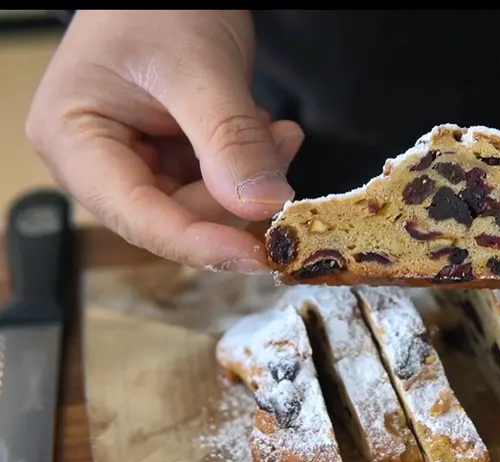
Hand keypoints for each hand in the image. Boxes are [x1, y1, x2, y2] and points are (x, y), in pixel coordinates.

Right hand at [26, 10, 303, 271]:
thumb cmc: (163, 4)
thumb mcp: (199, 69)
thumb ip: (229, 140)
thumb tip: (261, 206)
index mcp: (73, 141)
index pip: (137, 216)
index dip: (198, 243)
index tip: (256, 255)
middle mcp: (97, 162)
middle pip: (175, 217)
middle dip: (236, 197)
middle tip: (283, 152)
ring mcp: (135, 161)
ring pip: (204, 206)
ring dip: (250, 179)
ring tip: (278, 130)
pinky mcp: (169, 157)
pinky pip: (217, 184)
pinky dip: (250, 166)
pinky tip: (267, 130)